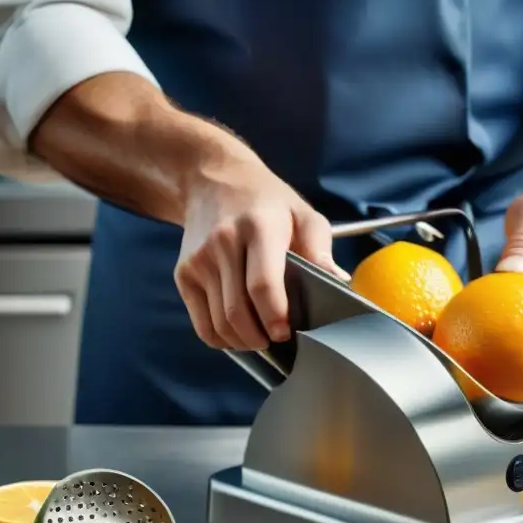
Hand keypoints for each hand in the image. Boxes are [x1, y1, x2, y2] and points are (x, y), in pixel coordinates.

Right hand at [174, 140, 349, 350]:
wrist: (214, 180)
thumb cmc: (268, 203)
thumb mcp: (303, 215)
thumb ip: (320, 249)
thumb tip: (338, 282)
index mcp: (258, 227)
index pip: (262, 284)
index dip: (275, 316)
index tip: (286, 332)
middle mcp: (223, 242)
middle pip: (237, 310)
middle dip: (260, 337)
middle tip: (278, 341)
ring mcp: (199, 260)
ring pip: (219, 322)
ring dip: (243, 342)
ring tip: (261, 340)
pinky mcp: (184, 273)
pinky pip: (201, 323)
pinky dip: (221, 339)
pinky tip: (239, 335)